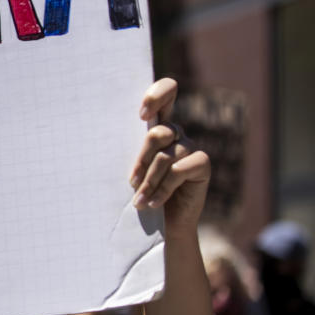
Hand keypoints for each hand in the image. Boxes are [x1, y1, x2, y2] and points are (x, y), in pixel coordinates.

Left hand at [129, 78, 210, 240]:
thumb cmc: (143, 191)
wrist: (165, 221)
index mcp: (157, 126)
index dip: (156, 96)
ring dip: (149, 182)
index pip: (165, 93)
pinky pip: (177, 171)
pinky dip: (162, 189)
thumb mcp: (135, 169)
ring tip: (139, 202)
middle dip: (141, 161)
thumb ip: (134, 151)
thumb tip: (112, 139)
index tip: (142, 114)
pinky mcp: (202, 162)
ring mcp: (190, 146)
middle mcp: (176, 132)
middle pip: (157, 133)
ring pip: (165, 157)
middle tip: (132, 183)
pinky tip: (154, 203)